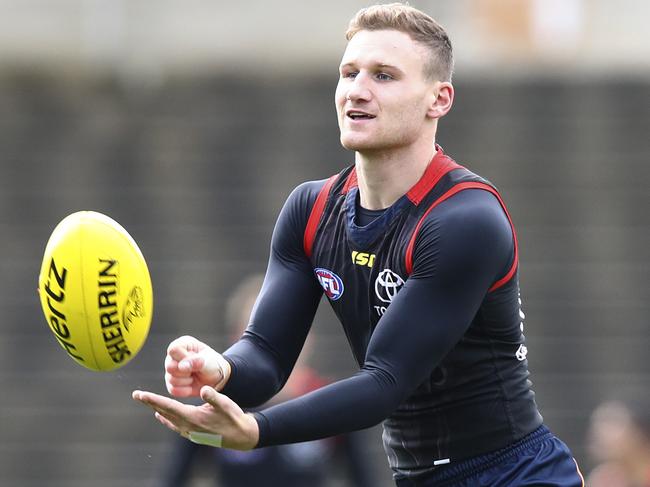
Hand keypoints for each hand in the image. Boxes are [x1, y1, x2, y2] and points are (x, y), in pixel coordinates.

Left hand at [132, 386, 258, 449]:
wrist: (240, 436)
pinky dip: (165, 418)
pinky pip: (173, 424)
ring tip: (147, 402)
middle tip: (136, 395)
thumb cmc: (233, 418)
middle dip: (150, 403)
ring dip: (157, 409)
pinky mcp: (192, 433)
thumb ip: (213, 397)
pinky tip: (161, 416)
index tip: (140, 395)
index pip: (168, 406)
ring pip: (168, 418)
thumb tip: (204, 389)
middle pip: (164, 412)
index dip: (153, 400)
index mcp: (192, 418)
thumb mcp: (225, 404)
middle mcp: (187, 426)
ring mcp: (189, 431)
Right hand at [164, 335, 230, 396]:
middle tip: (197, 370)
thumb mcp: (208, 360)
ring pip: (171, 379)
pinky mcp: (171, 384)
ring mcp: (170, 371)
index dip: (184, 358)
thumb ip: (194, 361)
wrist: (217, 378)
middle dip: (186, 371)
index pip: (173, 350)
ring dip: (187, 381)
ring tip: (195, 376)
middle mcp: (173, 357)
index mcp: (182, 344)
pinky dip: (185, 390)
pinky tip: (192, 384)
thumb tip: (181, 366)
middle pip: (170, 366)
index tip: (198, 360)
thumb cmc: (212, 364)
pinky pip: (173, 390)